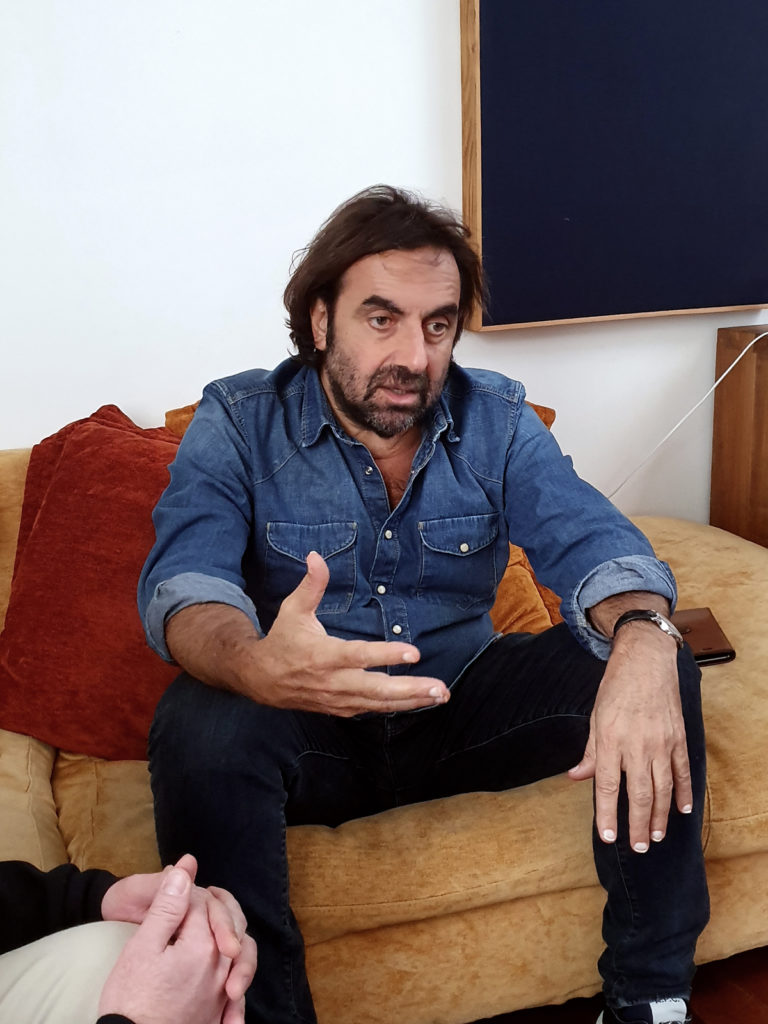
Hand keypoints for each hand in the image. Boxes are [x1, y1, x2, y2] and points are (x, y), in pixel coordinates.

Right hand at [99, 860, 256, 1023]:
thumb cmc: (131, 998)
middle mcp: (221, 967)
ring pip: (241, 955)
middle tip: (210, 893)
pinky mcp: (217, 1015)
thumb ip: (167, 907)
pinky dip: (237, 978)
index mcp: (202, 945)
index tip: (173, 892)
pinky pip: (238, 991)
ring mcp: (221, 993)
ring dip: (235, 937)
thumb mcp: (141, 947)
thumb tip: (185, 870)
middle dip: (220, 907)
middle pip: (230, 925)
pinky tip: (231, 978)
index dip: (187, 893)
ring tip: (224, 930)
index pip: (203, 905)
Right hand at [249, 551, 448, 714]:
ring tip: (441, 695)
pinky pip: (373, 710)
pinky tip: (421, 701)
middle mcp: (333, 681)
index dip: (386, 655)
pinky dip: (398, 707)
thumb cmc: (283, 640)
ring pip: (379, 704)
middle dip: (410, 689)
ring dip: (412, 701)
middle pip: (376, 688)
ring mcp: (339, 698)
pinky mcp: (342, 708)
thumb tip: (317, 556)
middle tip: (439, 687)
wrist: (261, 679)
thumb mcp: (293, 609)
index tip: (414, 653)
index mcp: (322, 655)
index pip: (358, 656)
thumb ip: (311, 585)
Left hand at [568, 624, 692, 852]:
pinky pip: (683, 772)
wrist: (646, 662)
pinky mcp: (678, 739)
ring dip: (659, 816)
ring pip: (662, 788)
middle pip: (638, 794)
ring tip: (655, 837)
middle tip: (638, 847)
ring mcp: (661, 743)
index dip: (607, 814)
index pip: (606, 786)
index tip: (609, 837)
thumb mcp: (595, 718)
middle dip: (638, 825)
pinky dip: (684, 793)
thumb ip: (589, 752)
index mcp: (610, 740)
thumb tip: (576, 777)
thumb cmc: (616, 688)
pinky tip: (682, 811)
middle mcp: (636, 745)